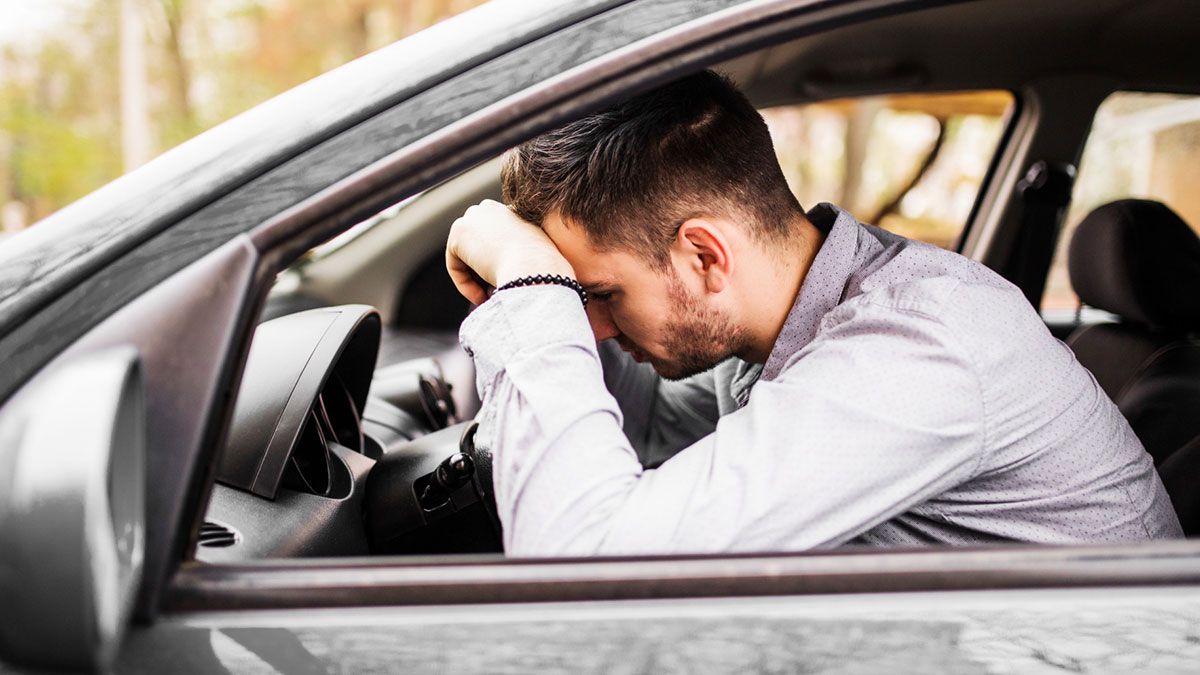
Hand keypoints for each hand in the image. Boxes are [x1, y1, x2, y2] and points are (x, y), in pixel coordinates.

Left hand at [445, 199, 574, 304]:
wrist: (537, 270)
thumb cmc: (546, 272)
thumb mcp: (539, 261)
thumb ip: (523, 259)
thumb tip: (507, 274)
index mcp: (514, 211)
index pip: (495, 241)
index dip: (499, 266)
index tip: (507, 285)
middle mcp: (493, 208)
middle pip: (476, 247)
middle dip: (482, 272)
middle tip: (494, 294)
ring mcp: (474, 217)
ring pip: (466, 258)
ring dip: (476, 281)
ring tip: (492, 298)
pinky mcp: (458, 232)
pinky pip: (455, 265)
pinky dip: (465, 285)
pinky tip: (482, 296)